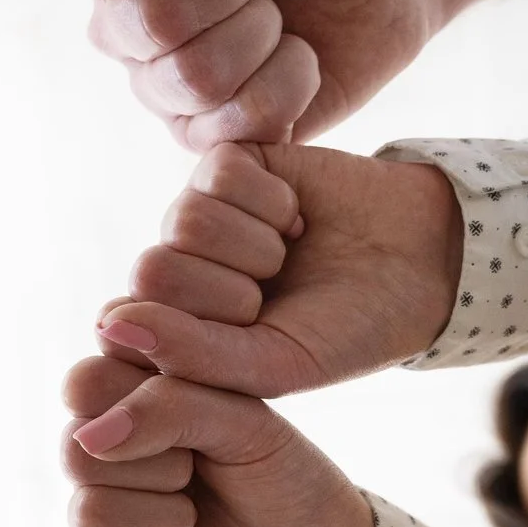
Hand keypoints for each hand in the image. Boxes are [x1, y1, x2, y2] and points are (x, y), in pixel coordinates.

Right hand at [61, 362, 373, 526]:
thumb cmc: (282, 482)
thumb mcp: (244, 422)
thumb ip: (169, 405)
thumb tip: (92, 437)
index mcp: (124, 406)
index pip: (83, 384)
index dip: (139, 402)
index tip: (197, 422)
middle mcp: (98, 462)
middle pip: (76, 451)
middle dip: (160, 466)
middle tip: (201, 476)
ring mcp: (95, 524)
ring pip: (91, 513)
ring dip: (168, 520)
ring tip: (198, 523)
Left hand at [91, 142, 458, 395]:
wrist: (421, 265)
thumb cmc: (344, 329)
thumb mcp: (271, 364)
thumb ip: (187, 355)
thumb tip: (106, 323)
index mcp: (172, 325)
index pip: (135, 325)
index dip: (203, 335)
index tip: (256, 338)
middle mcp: (175, 267)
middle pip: (153, 270)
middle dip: (232, 291)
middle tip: (273, 293)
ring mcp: (197, 213)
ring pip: (186, 221)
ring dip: (257, 245)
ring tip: (287, 253)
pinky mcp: (227, 162)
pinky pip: (221, 174)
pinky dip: (274, 202)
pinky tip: (295, 216)